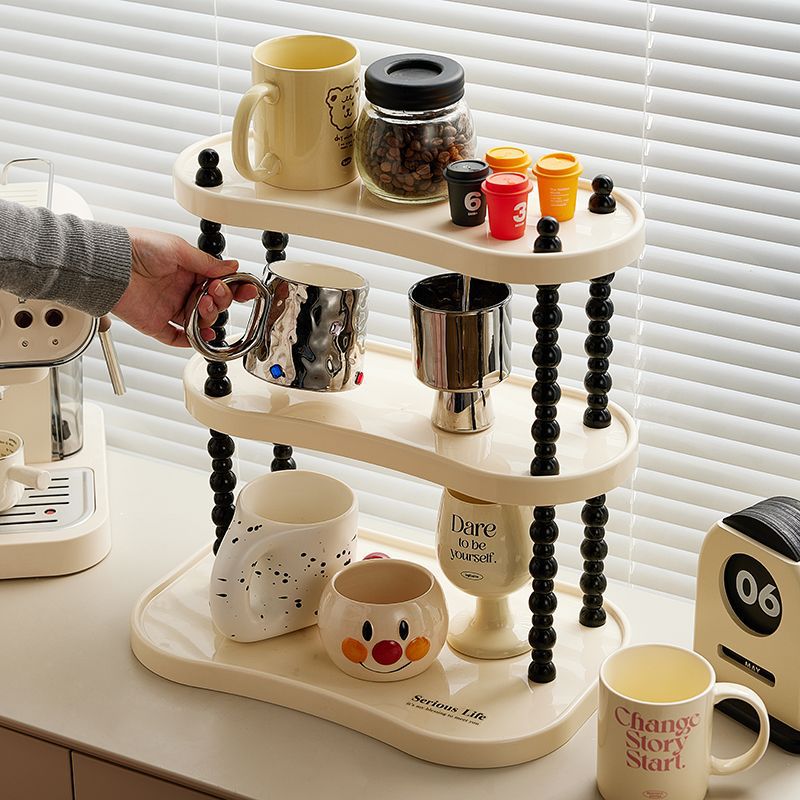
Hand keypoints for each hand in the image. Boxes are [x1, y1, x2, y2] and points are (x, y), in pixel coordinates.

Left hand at [113, 228, 249, 346]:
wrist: (109, 264)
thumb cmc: (137, 248)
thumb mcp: (178, 248)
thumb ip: (206, 262)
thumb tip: (231, 266)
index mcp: (187, 270)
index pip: (217, 283)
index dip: (233, 288)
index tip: (245, 290)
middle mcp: (179, 290)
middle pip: (212, 304)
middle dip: (220, 301)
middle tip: (215, 294)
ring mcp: (168, 308)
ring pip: (199, 321)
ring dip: (208, 317)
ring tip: (203, 307)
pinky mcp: (156, 324)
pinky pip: (177, 338)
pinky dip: (192, 340)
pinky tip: (202, 336)